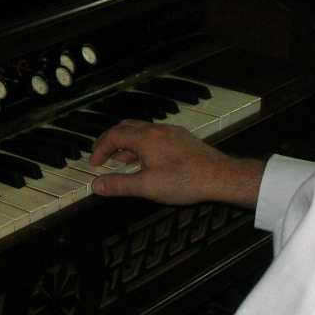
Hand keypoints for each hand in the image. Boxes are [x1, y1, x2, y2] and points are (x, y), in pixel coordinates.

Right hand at [90, 120, 265, 208]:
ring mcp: (171, 132)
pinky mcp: (182, 138)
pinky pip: (155, 135)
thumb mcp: (147, 187)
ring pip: (142, 131)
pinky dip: (143, 144)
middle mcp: (158, 130)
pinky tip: (147, 161)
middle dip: (111, 140)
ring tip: (122, 160)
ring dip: (127, 143)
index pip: (114, 136)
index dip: (100, 148)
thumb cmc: (186, 181)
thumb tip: (97, 185)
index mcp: (146, 138)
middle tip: (102, 154)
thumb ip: (119, 185)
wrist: (220, 176)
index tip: (94, 163)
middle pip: (126, 127)